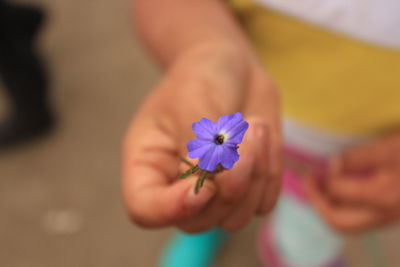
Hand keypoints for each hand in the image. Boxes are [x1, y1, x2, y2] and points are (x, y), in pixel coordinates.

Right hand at [122, 42, 281, 232]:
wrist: (231, 66)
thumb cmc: (200, 77)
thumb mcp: (193, 101)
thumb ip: (200, 147)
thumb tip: (210, 187)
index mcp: (148, 164)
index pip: (145, 210)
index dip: (174, 207)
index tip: (207, 183)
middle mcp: (176, 186)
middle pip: (196, 222)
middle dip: (229, 186)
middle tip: (243, 138)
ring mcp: (212, 192)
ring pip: (234, 218)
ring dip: (253, 177)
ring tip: (255, 127)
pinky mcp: (245, 188)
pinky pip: (263, 202)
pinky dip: (270, 172)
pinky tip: (262, 136)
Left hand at [305, 133, 399, 232]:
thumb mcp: (389, 147)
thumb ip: (357, 157)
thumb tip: (332, 165)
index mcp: (382, 197)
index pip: (339, 193)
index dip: (326, 179)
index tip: (325, 165)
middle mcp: (384, 214)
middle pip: (339, 222)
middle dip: (318, 202)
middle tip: (308, 181)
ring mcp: (388, 218)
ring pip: (349, 223)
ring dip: (329, 206)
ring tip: (320, 185)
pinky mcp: (391, 214)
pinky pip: (359, 218)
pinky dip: (343, 206)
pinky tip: (339, 188)